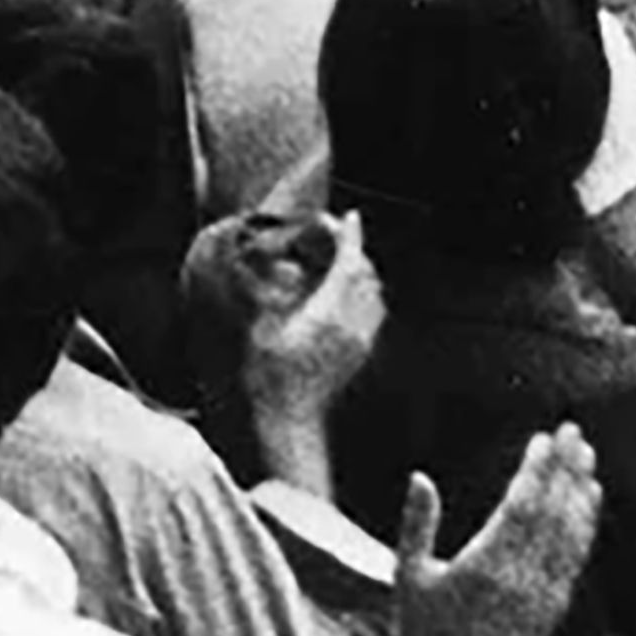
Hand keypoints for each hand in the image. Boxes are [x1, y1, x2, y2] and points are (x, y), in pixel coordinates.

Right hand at [225, 206, 379, 432]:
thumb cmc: (267, 375)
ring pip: (374, 296)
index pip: (349, 266)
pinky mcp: (359, 354)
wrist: (288, 418)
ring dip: (361, 273)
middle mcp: (352, 327)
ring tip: (340, 261)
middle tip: (334, 236)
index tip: (346, 217)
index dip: (350, 238)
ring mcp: (359, 343)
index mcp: (328, 316)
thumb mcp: (261, 326)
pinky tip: (343, 295)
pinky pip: (372, 314)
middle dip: (355, 252)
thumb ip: (272, 292)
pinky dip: (363, 294)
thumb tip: (277, 263)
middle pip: (366, 278)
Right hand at [391, 422, 613, 635]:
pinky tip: (587, 504)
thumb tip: (420, 476)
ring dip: (581, 493)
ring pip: (572, 535)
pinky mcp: (554, 609)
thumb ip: (417, 524)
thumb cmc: (422, 633)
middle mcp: (522, 579)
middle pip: (553, 513)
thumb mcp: (408, 575)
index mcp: (485, 566)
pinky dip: (584, 527)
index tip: (544, 437)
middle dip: (565, 469)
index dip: (536, 469)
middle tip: (575, 431)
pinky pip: (575, 559)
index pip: (521, 506)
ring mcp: (543, 596)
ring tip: (587, 458)